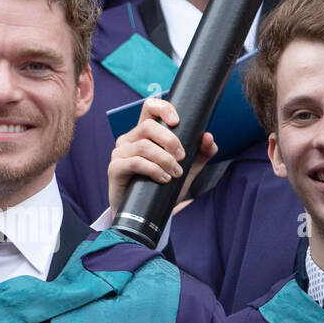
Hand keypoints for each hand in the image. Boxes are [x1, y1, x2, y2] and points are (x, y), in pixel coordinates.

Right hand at [108, 95, 216, 214]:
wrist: (145, 215)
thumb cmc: (162, 188)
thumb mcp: (187, 169)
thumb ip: (200, 154)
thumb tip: (208, 137)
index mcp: (145, 133)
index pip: (149, 107)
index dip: (163, 108)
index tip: (177, 122)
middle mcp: (130, 139)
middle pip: (148, 126)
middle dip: (170, 140)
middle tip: (182, 157)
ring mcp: (120, 153)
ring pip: (144, 146)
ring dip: (165, 160)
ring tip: (175, 174)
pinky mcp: (115, 168)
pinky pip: (135, 162)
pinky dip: (153, 170)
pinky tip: (163, 179)